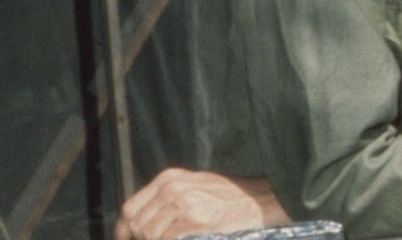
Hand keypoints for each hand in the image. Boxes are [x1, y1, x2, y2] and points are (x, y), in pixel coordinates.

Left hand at [115, 169, 289, 239]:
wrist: (262, 201)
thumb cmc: (232, 198)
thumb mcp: (196, 188)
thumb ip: (168, 201)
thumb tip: (139, 227)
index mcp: (171, 179)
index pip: (131, 209)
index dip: (125, 230)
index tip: (128, 239)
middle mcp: (173, 189)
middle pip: (138, 224)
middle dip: (144, 238)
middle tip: (165, 237)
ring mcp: (183, 203)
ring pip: (151, 235)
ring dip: (162, 239)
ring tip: (183, 235)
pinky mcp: (194, 221)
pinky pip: (168, 239)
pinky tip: (194, 235)